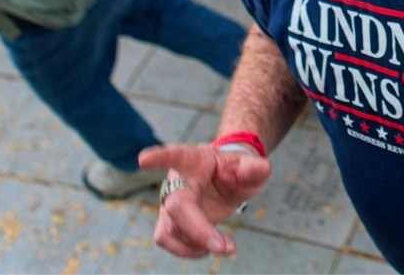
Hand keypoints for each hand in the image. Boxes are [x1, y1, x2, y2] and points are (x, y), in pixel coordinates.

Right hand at [139, 142, 270, 257]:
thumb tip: (260, 170)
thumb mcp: (250, 165)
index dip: (160, 157)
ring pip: (169, 230)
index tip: (143, 159)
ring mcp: (171, 203)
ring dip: (195, 244)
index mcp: (194, 159)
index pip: (175, 155)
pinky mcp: (170, 222)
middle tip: (225, 247)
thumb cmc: (236, 169)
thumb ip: (255, 167)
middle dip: (198, 229)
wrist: (229, 178)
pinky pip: (170, 241)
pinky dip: (191, 250)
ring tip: (223, 245)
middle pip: (176, 206)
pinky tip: (211, 246)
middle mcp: (177, 181)